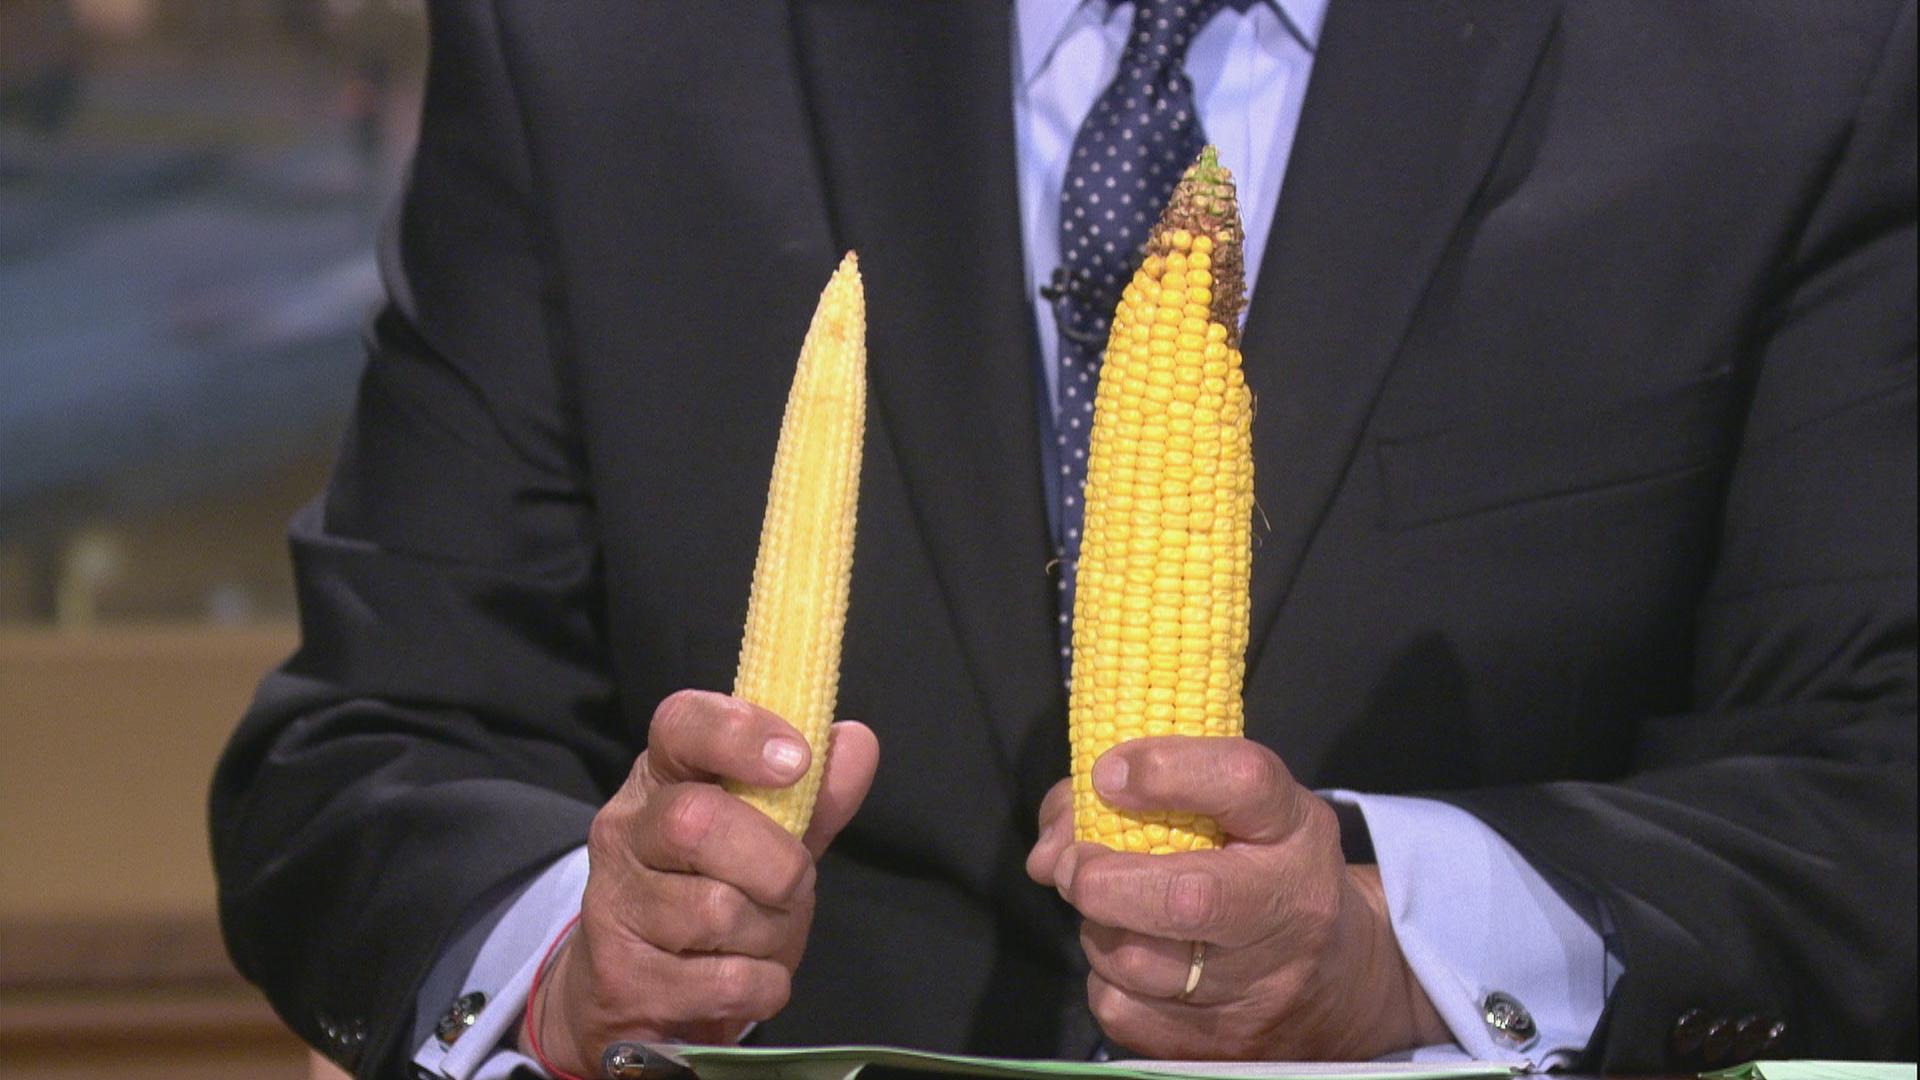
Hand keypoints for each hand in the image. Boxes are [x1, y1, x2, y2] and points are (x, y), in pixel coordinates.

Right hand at [521, 689, 878, 1070]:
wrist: (636, 992)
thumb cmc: (711, 893)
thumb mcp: (767, 838)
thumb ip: (814, 796)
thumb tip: (857, 740)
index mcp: (661, 777)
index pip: (680, 724)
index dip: (739, 733)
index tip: (796, 760)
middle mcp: (624, 831)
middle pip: (696, 821)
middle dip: (774, 861)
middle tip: (793, 884)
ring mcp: (614, 905)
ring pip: (715, 911)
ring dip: (771, 932)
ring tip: (762, 935)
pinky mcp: (621, 979)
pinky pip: (725, 982)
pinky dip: (761, 984)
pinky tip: (746, 977)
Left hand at [1026, 737, 1446, 1059]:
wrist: (1337, 981)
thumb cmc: (1265, 868)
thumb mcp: (1239, 808)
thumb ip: (1145, 797)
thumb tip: (1051, 848)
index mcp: (1293, 832)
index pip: (1243, 784)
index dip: (1167, 772)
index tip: (1110, 773)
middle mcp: (1284, 909)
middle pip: (1187, 899)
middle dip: (1106, 880)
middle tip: (1077, 866)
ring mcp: (1254, 989)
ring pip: (1135, 961)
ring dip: (1098, 927)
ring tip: (1114, 909)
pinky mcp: (1216, 1046)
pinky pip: (1122, 1008)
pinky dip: (1107, 978)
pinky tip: (1135, 958)